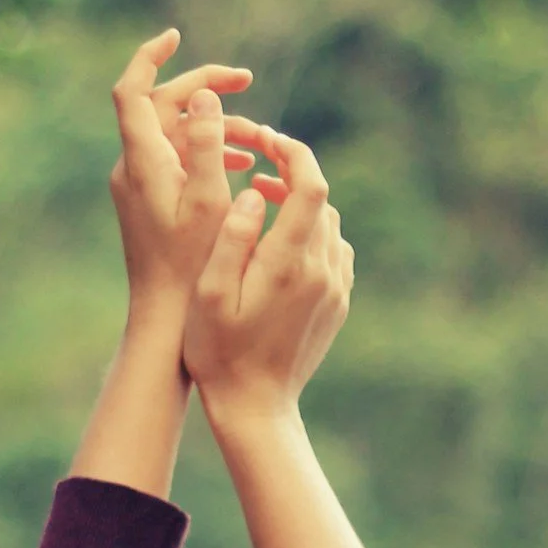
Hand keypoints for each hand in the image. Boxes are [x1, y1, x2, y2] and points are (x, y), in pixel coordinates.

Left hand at [108, 28, 268, 313]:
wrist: (165, 321)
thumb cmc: (192, 267)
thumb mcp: (209, 202)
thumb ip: (208, 145)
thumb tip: (207, 96)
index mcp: (142, 162)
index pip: (131, 91)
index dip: (150, 57)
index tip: (176, 36)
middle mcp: (132, 169)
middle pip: (161, 107)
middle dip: (205, 91)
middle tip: (248, 83)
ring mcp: (138, 187)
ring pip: (175, 136)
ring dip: (216, 127)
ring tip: (259, 139)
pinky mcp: (149, 204)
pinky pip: (177, 162)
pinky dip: (208, 154)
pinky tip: (244, 167)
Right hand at [184, 129, 351, 428]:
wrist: (256, 407)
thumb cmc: (219, 352)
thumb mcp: (209, 294)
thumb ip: (231, 238)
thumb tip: (255, 196)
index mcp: (287, 264)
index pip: (309, 185)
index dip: (291, 152)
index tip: (266, 140)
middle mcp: (321, 271)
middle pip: (320, 199)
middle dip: (290, 174)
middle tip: (254, 170)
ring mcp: (335, 288)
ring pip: (328, 223)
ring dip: (299, 204)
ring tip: (261, 202)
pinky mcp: (338, 303)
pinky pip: (333, 250)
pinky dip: (311, 232)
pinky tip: (280, 242)